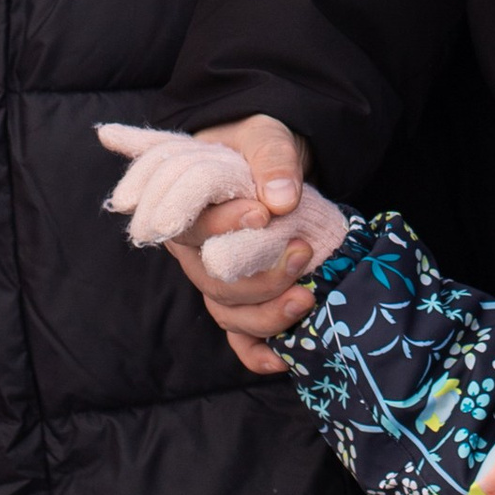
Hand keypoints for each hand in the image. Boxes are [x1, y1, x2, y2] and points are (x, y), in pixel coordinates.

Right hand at [172, 113, 317, 372]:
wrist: (271, 162)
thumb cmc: (258, 148)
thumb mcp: (265, 136)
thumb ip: (271, 159)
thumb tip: (281, 199)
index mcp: (188, 209)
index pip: (194, 227)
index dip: (225, 225)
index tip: (262, 213)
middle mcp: (196, 252)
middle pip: (213, 281)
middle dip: (259, 276)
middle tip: (301, 250)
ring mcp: (217, 280)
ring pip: (228, 313)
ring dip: (266, 314)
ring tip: (306, 297)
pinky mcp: (242, 299)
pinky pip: (239, 338)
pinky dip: (257, 352)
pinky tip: (283, 358)